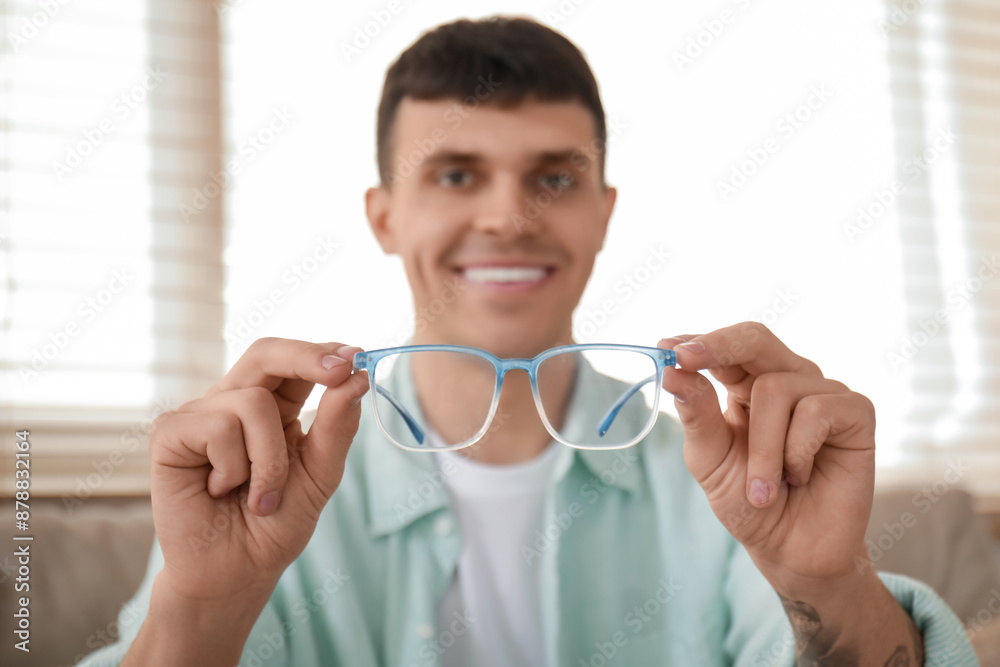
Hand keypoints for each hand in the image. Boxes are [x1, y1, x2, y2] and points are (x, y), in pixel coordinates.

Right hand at [147, 338, 369, 603]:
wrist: (237, 572)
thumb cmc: (275, 525)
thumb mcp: (320, 475)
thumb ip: (336, 427)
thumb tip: (356, 379)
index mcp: (274, 406)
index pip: (296, 363)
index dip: (324, 353)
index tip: (358, 357)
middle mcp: (235, 402)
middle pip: (266, 353)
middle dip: (306, 358)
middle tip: (340, 370)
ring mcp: (200, 414)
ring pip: (251, 402)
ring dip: (269, 460)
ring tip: (260, 495)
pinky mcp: (169, 433)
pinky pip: (217, 428)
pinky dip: (233, 468)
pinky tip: (220, 490)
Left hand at [658, 323, 875, 588]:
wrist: (793, 550)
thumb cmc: (749, 502)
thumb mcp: (710, 459)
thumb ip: (696, 415)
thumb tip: (672, 371)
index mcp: (744, 384)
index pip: (724, 347)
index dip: (697, 341)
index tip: (667, 347)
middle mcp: (785, 379)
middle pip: (754, 339)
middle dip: (718, 347)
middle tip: (686, 360)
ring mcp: (822, 392)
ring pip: (776, 388)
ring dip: (762, 448)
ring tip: (763, 487)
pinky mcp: (855, 413)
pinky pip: (816, 410)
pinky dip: (796, 451)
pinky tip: (798, 477)